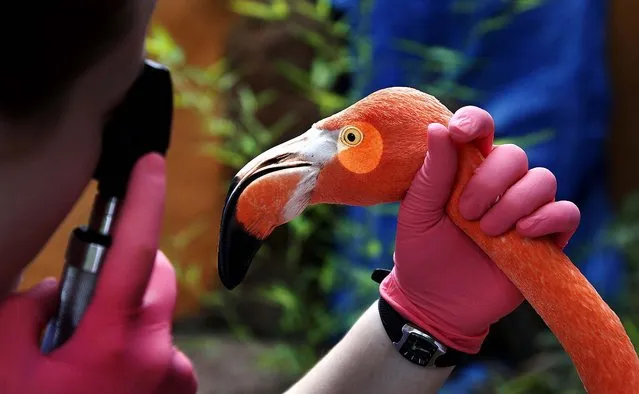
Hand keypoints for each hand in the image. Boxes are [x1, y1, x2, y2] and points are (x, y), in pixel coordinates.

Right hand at [0, 154, 196, 393]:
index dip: (144, 199)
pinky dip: (138, 350)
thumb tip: (60, 293)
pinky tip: (105, 379)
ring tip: (85, 361)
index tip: (152, 163)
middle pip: (155, 278)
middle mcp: (156, 351)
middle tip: (85, 300)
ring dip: (125, 321)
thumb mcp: (5, 355)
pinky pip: (161, 349)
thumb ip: (32, 310)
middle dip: (127, 274)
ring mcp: (174, 374)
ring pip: (154, 317)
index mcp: (110, 339)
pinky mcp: (181, 389)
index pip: (132, 250)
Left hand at [380, 107, 580, 353]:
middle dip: (492, 180)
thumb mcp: (417, 213)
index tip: (461, 132)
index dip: (475, 122)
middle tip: (467, 213)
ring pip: (543, 180)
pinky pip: (567, 212)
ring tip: (489, 231)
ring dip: (516, 201)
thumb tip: (439, 127)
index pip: (480, 130)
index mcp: (465, 170)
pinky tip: (523, 232)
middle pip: (515, 155)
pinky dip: (549, 216)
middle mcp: (498, 185)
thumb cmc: (421, 253)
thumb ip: (432, 173)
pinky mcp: (545, 238)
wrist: (435, 303)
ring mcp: (524, 210)